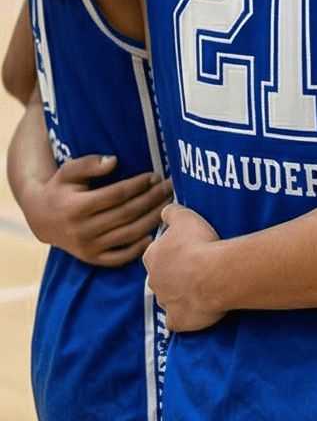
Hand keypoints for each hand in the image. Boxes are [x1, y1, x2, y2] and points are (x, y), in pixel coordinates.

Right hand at [15, 151, 172, 265]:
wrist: (42, 219)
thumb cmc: (61, 189)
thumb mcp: (68, 171)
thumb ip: (89, 164)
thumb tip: (114, 161)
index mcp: (76, 207)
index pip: (117, 195)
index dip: (139, 185)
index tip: (155, 176)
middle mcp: (82, 230)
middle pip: (127, 214)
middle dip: (152, 199)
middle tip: (169, 188)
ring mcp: (88, 247)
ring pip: (129, 234)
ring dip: (152, 220)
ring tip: (169, 205)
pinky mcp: (92, 259)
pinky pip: (120, 257)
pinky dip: (139, 248)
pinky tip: (154, 234)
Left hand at [143, 204, 226, 331]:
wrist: (214, 275)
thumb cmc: (199, 244)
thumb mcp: (185, 217)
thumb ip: (171, 212)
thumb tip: (164, 209)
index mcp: (152, 257)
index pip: (155, 254)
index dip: (170, 253)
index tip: (186, 251)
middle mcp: (154, 281)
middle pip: (161, 278)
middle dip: (174, 275)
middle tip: (196, 269)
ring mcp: (165, 302)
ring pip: (168, 298)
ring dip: (180, 295)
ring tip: (202, 288)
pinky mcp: (178, 320)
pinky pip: (175, 322)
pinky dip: (181, 318)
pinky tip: (193, 313)